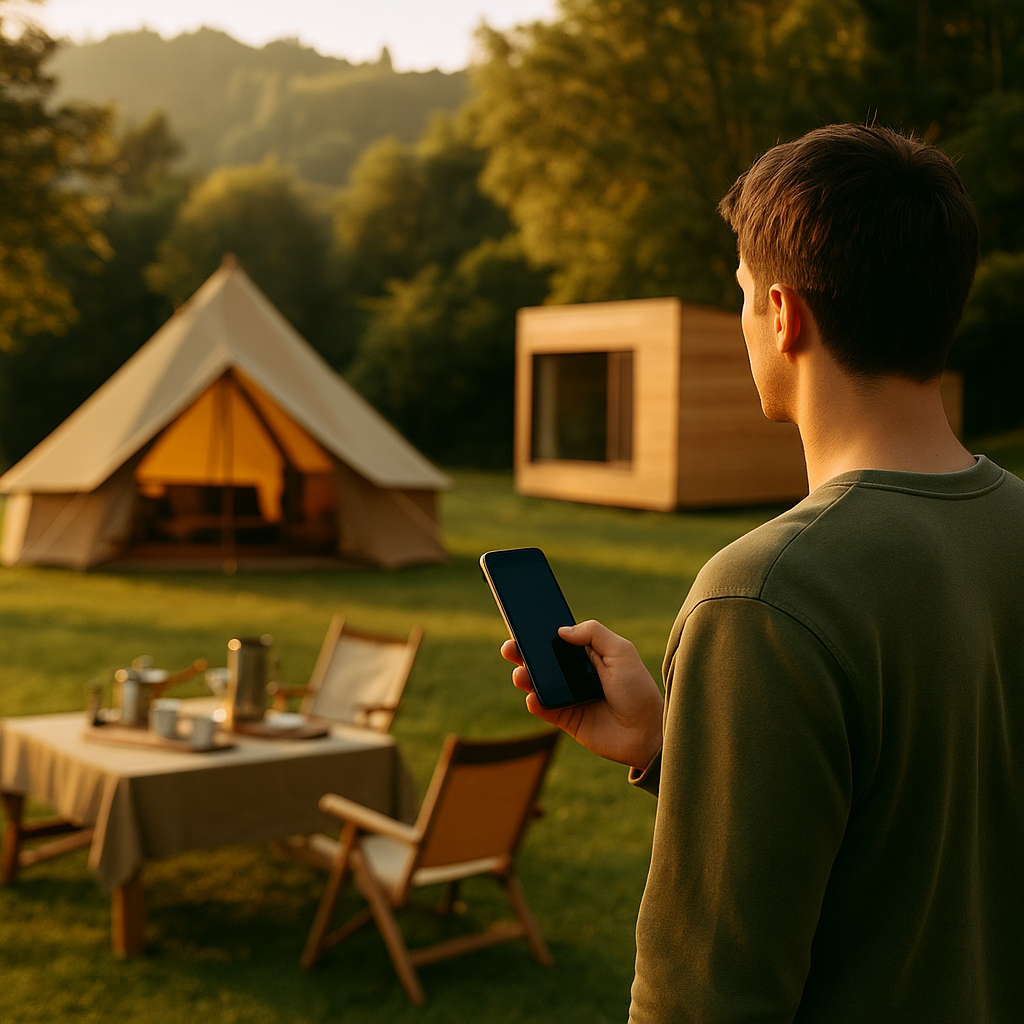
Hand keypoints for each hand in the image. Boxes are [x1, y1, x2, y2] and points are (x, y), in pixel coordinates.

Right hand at [500, 620, 663, 769]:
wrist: (647, 732)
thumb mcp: (622, 652)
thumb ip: (594, 634)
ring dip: (524, 677)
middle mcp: (575, 673)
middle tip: (510, 648)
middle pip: (542, 660)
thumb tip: (562, 630)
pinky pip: (543, 708)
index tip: (523, 625)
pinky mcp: (565, 718)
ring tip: (520, 674)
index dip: (540, 633)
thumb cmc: (639, 690)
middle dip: (523, 653)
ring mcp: (569, 696)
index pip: (558, 640)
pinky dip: (534, 702)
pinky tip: (533, 697)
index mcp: (589, 653)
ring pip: (537, 683)